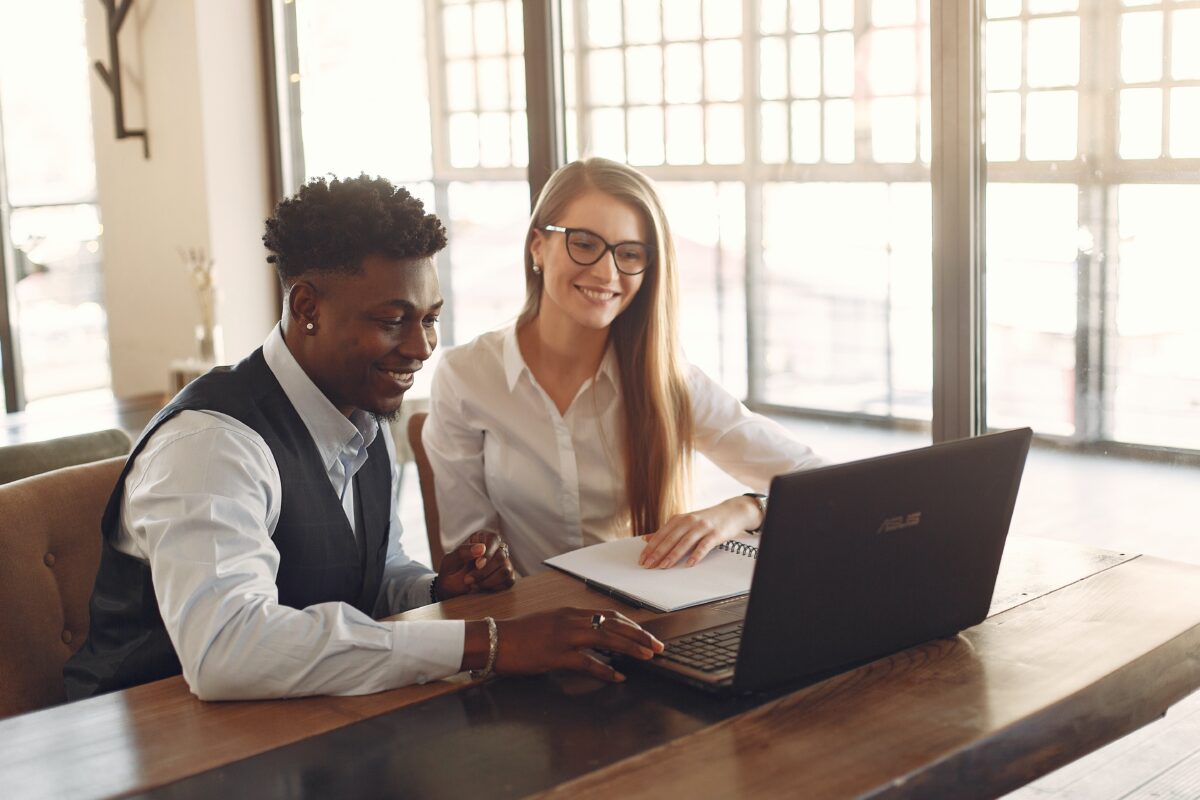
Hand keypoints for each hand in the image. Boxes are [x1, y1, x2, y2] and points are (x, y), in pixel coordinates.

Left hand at [436, 530, 516, 598]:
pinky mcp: (507, 577)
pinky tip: (482, 587)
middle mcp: (495, 549)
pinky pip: (509, 581)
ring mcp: (503, 563)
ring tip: (474, 585)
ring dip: (489, 580)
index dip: (488, 553)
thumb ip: (463, 552)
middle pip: (501, 556)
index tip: (478, 564)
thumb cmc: (451, 571)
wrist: (451, 589)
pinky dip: (495, 586)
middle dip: (484, 572)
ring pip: (506, 570)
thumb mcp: (450, 560)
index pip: (493, 539)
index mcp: (482, 539)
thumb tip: (482, 548)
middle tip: (468, 580)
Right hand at [482, 608, 664, 682]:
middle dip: (640, 636)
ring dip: (631, 648)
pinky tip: (618, 676)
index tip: (647, 635)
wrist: (494, 640)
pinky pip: (588, 662)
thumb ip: (571, 626)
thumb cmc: (520, 635)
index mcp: (571, 612)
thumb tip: (592, 635)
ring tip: (648, 657)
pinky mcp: (557, 655)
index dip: (632, 625)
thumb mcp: (550, 622)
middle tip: (658, 647)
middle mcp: (572, 620)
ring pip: (607, 639)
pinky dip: (606, 670)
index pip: (610, 615)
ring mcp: (565, 636)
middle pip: (615, 624)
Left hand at [638, 495, 760, 568]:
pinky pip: (704, 546)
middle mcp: (689, 521)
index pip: (661, 534)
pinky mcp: (715, 534)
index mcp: (679, 519)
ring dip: (673, 555)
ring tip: (664, 566)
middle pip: (670, 539)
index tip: (642, 558)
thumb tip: (647, 539)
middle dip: (658, 553)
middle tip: (648, 565)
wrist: (731, 512)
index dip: (651, 547)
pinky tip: (690, 564)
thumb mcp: (685, 522)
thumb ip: (667, 531)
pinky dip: (696, 555)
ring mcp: (702, 527)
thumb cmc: (706, 519)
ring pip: (685, 542)